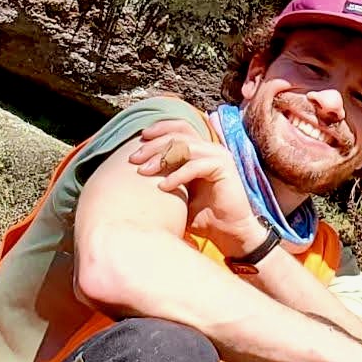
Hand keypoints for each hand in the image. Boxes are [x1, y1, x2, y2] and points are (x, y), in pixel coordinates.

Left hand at [126, 119, 261, 254]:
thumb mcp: (178, 195)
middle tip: (134, 158)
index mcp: (200, 151)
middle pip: (178, 134)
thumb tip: (132, 177)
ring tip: (144, 172)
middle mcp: (210, 149)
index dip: (159, 129)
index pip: (179, 128)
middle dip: (153, 145)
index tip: (138, 140)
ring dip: (161, 158)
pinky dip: (177, 176)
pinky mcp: (223, 167)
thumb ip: (163, 180)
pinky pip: (195, 166)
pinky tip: (163, 187)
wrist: (228, 233)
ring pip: (185, 146)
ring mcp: (218, 156)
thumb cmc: (203, 216)